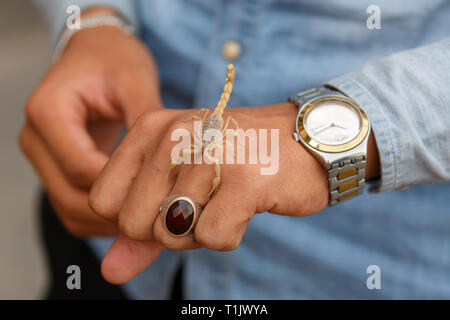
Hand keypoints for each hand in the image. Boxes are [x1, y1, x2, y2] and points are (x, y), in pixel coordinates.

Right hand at [19, 7, 162, 237]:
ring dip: (106, 222)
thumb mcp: (135, 79)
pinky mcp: (56, 169)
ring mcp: (43, 158)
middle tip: (158, 218)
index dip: (120, 188)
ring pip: (69, 209)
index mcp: (49, 112)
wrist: (97, 55)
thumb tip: (168, 157)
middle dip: (114, 213)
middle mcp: (37, 140)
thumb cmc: (114, 60)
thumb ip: (146, 116)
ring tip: (149, 221)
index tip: (159, 194)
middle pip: (70, 197)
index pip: (81, 167)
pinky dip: (100, 218)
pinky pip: (72, 206)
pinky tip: (134, 213)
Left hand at [91, 102, 364, 282]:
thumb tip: (109, 271)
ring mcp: (212, 154)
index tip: (169, 204)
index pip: (104, 200)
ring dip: (201, 232)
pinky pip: (213, 238)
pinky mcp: (246, 179)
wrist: (306, 141)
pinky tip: (246, 206)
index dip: (135, 219)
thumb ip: (142, 230)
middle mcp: (175, 134)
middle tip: (202, 204)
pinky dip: (230, 235)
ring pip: (172, 233)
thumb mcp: (180, 185)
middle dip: (167, 230)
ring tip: (227, 199)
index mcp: (151, 128)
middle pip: (133, 223)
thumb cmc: (237, 163)